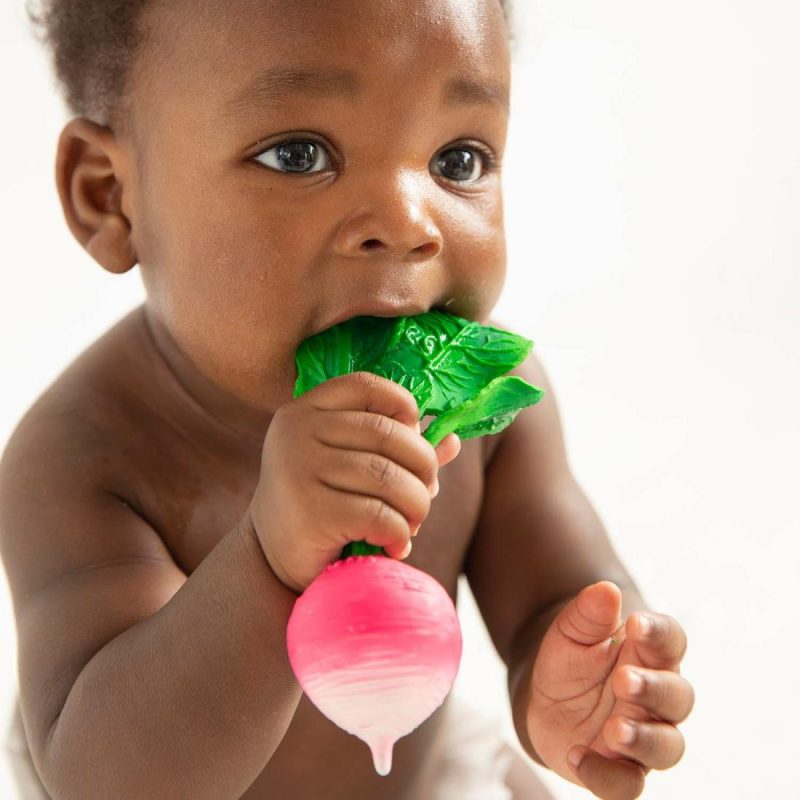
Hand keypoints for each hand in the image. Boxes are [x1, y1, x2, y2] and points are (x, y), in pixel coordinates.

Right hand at [247, 371, 460, 592]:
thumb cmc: (322, 506)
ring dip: (416, 507)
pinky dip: (399, 533)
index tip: (414, 441)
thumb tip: (452, 440)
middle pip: (390, 435)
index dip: (404, 409)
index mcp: (306, 410)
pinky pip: (380, 516)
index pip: (367, 386)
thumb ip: (397, 451)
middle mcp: (297, 432)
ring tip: (410, 524)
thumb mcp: (353, 468)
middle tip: (422, 497)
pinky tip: (392, 545)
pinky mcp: (309, 512)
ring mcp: (299, 469)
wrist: (271, 561)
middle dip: (423, 470)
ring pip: (390, 478)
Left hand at [526, 581, 693, 798]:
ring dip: (644, 739)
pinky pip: (627, 785)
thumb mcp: (570, 631)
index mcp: (650, 655)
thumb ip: (588, 612)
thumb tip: (605, 591)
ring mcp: (643, 735)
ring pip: (667, 747)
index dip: (660, 633)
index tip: (636, 623)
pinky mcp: (620, 769)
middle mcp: (656, 698)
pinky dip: (606, 775)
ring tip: (615, 728)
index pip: (671, 641)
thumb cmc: (570, 658)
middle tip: (624, 679)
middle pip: (677, 696)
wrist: (544, 697)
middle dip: (654, 689)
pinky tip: (577, 755)